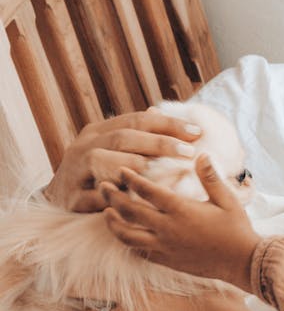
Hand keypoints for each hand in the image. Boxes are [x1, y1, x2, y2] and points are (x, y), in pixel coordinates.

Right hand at [42, 111, 203, 211]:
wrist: (59, 199)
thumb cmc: (96, 172)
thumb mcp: (111, 148)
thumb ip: (134, 133)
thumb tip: (159, 109)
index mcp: (98, 131)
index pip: (137, 121)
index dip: (167, 124)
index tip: (197, 133)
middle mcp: (84, 146)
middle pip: (124, 138)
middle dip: (160, 144)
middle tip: (189, 152)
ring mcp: (75, 170)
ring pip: (104, 162)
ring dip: (135, 167)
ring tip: (164, 174)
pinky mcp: (72, 197)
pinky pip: (96, 196)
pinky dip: (117, 197)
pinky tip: (140, 201)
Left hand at [101, 154, 259, 289]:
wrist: (243, 262)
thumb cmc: (237, 229)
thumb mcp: (228, 200)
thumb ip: (211, 177)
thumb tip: (201, 154)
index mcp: (181, 210)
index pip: (147, 190)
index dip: (130, 177)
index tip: (121, 169)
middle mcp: (168, 228)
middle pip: (129, 210)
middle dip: (112, 196)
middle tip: (103, 186)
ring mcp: (164, 246)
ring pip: (126, 235)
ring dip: (113, 222)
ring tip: (107, 212)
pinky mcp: (166, 260)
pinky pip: (138, 251)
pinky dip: (127, 242)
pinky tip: (125, 233)